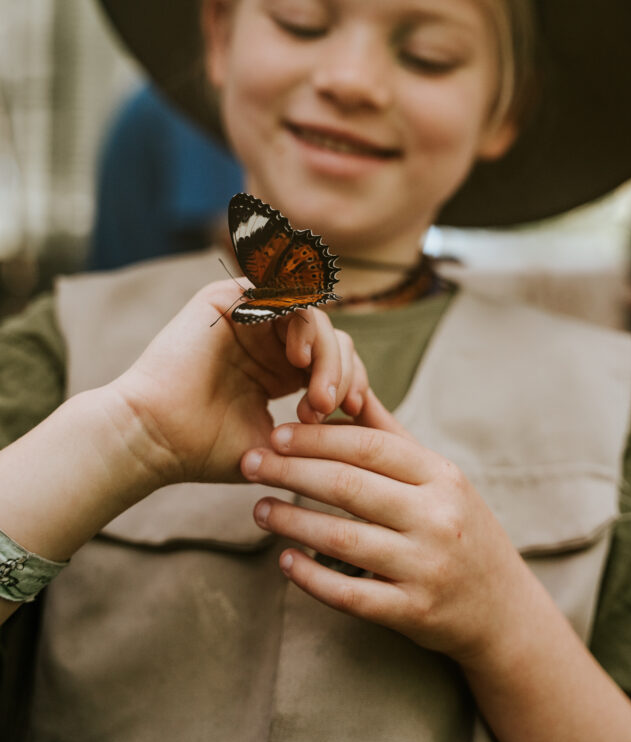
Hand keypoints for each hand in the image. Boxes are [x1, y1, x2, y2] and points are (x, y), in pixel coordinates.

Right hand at [111, 280, 367, 484]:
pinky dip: (300, 322)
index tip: (354, 414)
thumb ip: (316, 428)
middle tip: (331, 409)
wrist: (156, 439)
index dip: (352, 381)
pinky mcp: (227, 299)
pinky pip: (280, 293)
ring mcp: (247, 316)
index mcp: (276, 369)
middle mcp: (265, 339)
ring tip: (318, 396)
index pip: (333, 360)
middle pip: (330, 336)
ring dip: (326, 355)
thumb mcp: (278, 442)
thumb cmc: (207, 448)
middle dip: (342, 372)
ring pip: (313, 316)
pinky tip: (299, 360)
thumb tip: (363, 426)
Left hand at [240, 393, 531, 664]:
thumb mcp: (438, 476)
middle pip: (349, 487)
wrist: (503, 609)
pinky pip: (350, 594)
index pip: (369, 446)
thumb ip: (390, 434)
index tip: (276, 433)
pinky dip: (312, 577)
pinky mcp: (412, 612)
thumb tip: (346, 386)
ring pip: (343, 540)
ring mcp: (425, 567)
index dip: (317, 437)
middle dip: (291, 472)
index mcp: (441, 476)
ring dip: (292, 522)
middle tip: (250, 463)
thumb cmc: (460, 527)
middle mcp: (436, 518)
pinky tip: (284, 561)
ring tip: (258, 509)